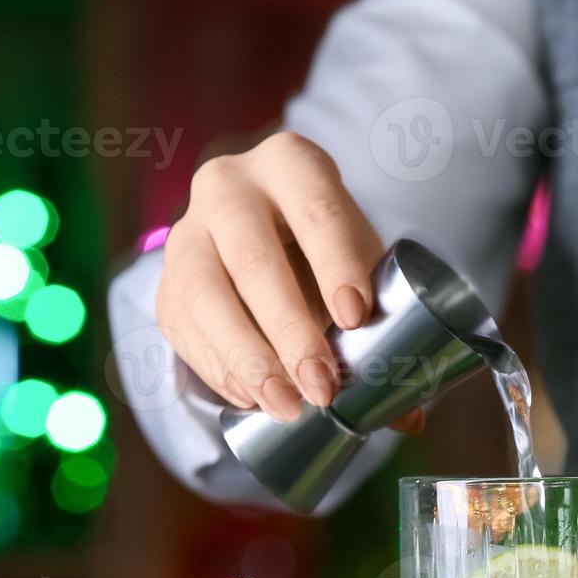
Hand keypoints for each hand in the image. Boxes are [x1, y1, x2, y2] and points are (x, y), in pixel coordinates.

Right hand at [156, 132, 423, 433]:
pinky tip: (254, 399)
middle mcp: (227, 186)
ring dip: (249, 361)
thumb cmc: (325, 247)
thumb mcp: (359, 260)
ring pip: (207, 298)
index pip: (316, 211)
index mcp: (290, 164)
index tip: (356, 318)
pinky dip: (221, 370)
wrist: (264, 234)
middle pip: (254, 259)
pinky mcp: (166, 283)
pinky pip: (185, 330)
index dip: (336, 265)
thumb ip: (388, 321)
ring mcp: (187, 233)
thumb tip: (411, 413)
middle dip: (290, 332)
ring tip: (288, 407)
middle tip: (323, 387)